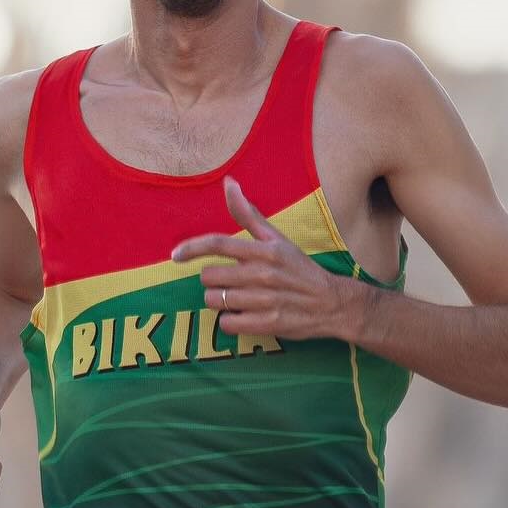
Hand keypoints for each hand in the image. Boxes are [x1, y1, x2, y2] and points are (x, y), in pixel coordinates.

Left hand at [172, 176, 361, 340]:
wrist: (332, 303)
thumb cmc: (299, 268)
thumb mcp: (277, 238)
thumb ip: (248, 214)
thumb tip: (229, 183)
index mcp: (264, 250)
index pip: (218, 244)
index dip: (192, 248)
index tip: (175, 255)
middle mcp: (264, 273)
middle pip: (210, 276)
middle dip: (214, 281)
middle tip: (230, 282)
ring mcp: (266, 300)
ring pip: (216, 301)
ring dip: (221, 302)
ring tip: (239, 299)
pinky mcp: (268, 324)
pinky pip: (228, 324)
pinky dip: (231, 321)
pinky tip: (244, 315)